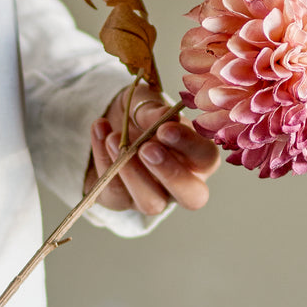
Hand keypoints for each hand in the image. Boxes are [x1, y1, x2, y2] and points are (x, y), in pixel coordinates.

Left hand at [84, 83, 220, 214]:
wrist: (108, 122)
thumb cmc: (139, 113)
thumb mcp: (145, 102)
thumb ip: (154, 110)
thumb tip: (165, 115)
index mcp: (197, 157)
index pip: (206, 158)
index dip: (189, 145)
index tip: (165, 128)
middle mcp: (182, 183)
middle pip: (192, 197)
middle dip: (170, 174)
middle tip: (146, 149)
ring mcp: (153, 197)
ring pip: (151, 203)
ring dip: (131, 172)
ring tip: (113, 139)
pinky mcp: (122, 202)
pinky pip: (115, 192)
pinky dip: (103, 161)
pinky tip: (100, 132)